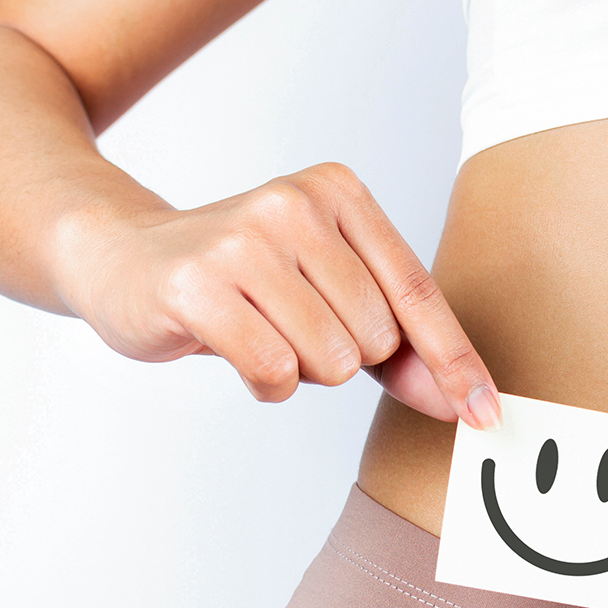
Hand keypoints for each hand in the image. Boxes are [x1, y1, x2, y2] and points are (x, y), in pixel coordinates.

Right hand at [55, 161, 501, 428]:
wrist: (123, 257)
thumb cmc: (242, 281)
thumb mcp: (329, 294)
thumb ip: (401, 345)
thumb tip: (464, 403)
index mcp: (339, 193)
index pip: (417, 293)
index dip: (454, 362)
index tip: (485, 415)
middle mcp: (295, 205)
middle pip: (375, 338)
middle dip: (341, 357)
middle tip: (289, 326)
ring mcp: (244, 241)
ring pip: (329, 360)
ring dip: (299, 370)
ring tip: (258, 330)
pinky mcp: (198, 284)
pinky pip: (274, 372)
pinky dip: (264, 383)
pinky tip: (232, 346)